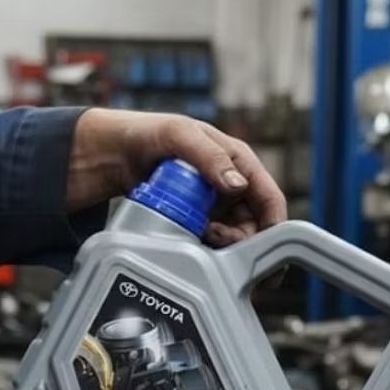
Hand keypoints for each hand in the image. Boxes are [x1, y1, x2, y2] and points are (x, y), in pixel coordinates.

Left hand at [67, 109, 286, 246]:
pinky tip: (189, 241)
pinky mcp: (197, 220)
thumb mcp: (179, 135)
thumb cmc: (148, 133)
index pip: (270, 199)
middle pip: (254, 226)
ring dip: (222, 246)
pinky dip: (205, 247)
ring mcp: (215, 205)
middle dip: (240, 240)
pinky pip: (211, 242)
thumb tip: (238, 185)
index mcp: (239, 162)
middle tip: (213, 238)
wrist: (114, 154)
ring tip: (197, 235)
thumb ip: (209, 156)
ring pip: (233, 238)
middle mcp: (232, 185)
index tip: (267, 256)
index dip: (275, 228)